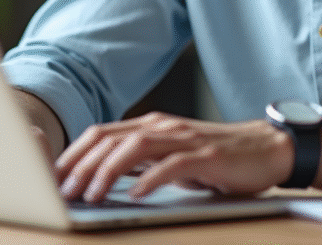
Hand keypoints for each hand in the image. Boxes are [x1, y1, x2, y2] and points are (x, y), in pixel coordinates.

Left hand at [55, 112, 293, 202]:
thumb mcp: (172, 157)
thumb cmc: (218, 158)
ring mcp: (184, 139)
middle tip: (62, 191)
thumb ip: (143, 162)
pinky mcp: (207, 156)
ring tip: (90, 195)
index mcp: (151, 126)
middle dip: (81, 166)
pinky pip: (172, 165)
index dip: (74, 155)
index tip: (54, 179)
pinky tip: (135, 195)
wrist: (267, 149)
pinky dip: (150, 179)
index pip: (101, 134)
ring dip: (107, 172)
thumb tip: (104, 179)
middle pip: (110, 138)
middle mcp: (163, 126)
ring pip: (135, 148)